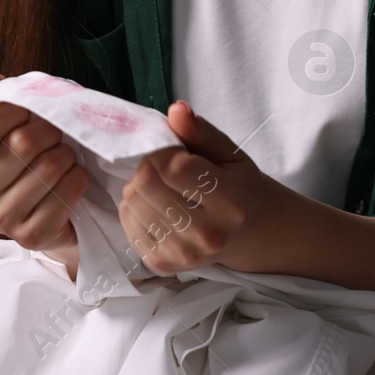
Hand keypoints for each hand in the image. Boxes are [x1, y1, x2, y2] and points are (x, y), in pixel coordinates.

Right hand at [0, 72, 89, 278]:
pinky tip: (71, 178)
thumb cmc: (22, 161)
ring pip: (50, 167)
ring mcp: (0, 219)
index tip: (27, 113)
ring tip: (64, 156)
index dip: (15, 111)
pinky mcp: (30, 235)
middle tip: (55, 134)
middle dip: (49, 131)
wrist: (43, 211)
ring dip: (67, 155)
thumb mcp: (5, 127)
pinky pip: (67, 193)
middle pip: (23, 142)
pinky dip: (78, 179)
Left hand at [118, 100, 289, 276]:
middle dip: (148, 165)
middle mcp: (209, 234)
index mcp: (232, 202)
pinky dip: (134, 206)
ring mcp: (184, 254)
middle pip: (147, 184)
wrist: (248, 233)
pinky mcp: (162, 265)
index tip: (174, 149)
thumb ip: (200, 131)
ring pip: (132, 202)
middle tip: (165, 166)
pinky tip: (156, 205)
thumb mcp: (229, 154)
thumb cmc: (238, 186)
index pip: (173, 167)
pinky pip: (127, 222)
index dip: (163, 150)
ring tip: (161, 186)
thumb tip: (176, 109)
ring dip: (139, 185)